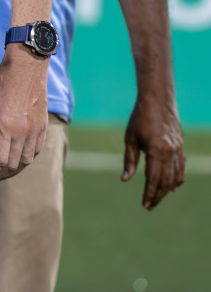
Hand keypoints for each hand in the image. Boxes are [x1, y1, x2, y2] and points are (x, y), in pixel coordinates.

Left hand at [0, 46, 48, 184]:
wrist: (26, 68)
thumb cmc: (0, 84)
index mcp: (5, 127)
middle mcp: (23, 133)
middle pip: (13, 165)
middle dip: (0, 175)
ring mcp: (35, 131)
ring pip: (26, 161)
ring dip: (13, 170)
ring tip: (1, 171)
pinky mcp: (43, 127)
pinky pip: (36, 151)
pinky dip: (26, 159)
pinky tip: (17, 159)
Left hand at [122, 90, 184, 209]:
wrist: (158, 101)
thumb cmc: (139, 119)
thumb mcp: (130, 139)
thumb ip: (129, 160)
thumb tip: (125, 179)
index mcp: (156, 151)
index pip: (153, 179)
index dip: (149, 193)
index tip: (145, 204)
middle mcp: (170, 153)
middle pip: (165, 181)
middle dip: (157, 195)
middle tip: (150, 206)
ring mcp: (178, 150)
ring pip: (175, 176)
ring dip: (166, 190)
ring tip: (158, 199)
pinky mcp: (181, 147)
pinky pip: (181, 168)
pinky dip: (177, 179)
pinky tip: (173, 187)